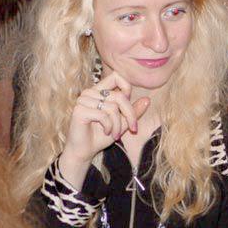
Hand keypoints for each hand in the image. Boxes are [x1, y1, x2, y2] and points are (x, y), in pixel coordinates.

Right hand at [59, 72, 149, 187]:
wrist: (84, 151)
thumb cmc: (101, 136)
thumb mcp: (122, 122)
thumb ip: (133, 111)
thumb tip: (148, 99)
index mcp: (99, 90)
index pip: (117, 76)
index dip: (127, 89)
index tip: (129, 108)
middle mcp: (90, 92)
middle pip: (119, 96)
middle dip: (130, 114)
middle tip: (133, 128)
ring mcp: (83, 100)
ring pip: (112, 107)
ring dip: (118, 124)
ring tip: (115, 134)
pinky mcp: (79, 110)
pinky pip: (103, 115)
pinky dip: (109, 126)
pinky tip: (106, 132)